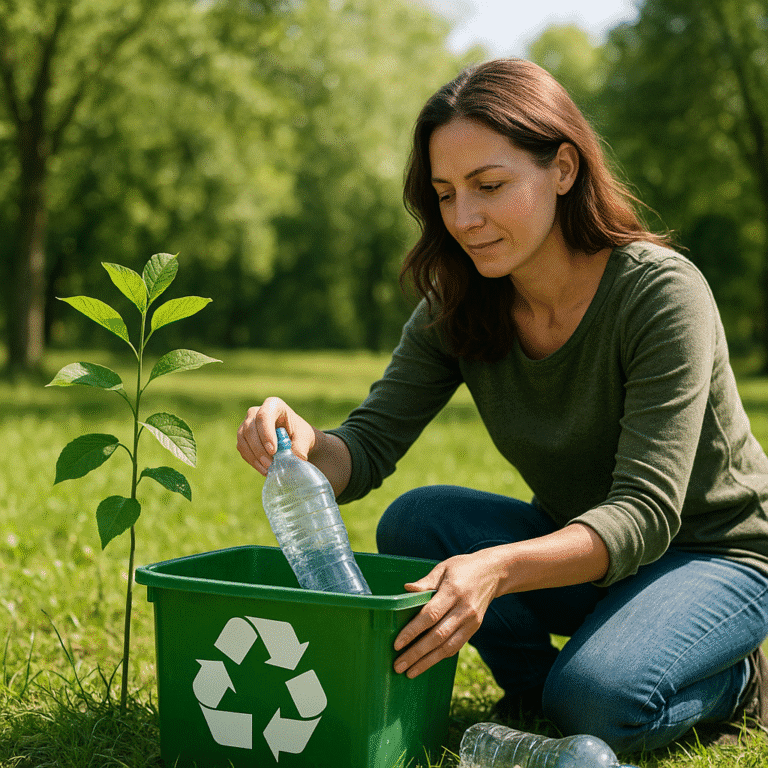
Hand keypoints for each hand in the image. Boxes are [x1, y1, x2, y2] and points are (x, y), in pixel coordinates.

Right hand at [236, 397, 316, 475]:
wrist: (294, 440)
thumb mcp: (305, 438)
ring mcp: (247, 423)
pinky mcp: (243, 437)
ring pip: (243, 439)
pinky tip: (263, 469)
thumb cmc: (300, 434)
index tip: (273, 451)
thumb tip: (299, 457)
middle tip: (270, 464)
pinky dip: (252, 460)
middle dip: (259, 449)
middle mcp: (256, 411)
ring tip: (268, 469)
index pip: (264, 416)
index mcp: (273, 405)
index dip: (266, 433)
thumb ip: (301, 446)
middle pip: (250, 428)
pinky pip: (242, 448)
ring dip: (254, 456)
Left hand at [392, 550, 503, 677]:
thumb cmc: (463, 568)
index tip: (397, 644)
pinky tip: (426, 664)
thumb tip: (405, 590)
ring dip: (427, 662)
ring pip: (447, 647)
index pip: (430, 615)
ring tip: (409, 672)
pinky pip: (455, 646)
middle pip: (437, 636)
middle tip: (398, 665)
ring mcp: (471, 621)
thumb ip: (425, 582)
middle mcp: (463, 609)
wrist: (493, 573)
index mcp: (453, 591)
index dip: (413, 631)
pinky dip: (440, 657)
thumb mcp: (443, 568)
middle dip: (416, 653)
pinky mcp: (474, 628)